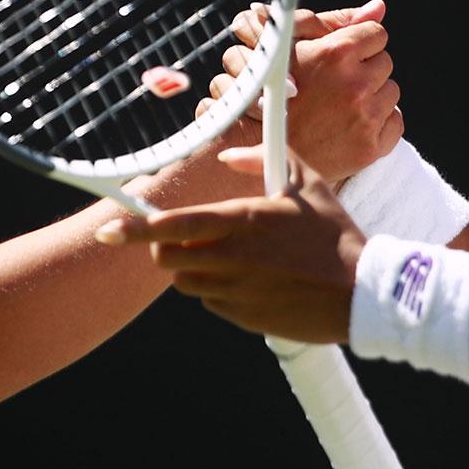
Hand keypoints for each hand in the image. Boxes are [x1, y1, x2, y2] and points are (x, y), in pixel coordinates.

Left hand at [99, 147, 362, 343]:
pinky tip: (248, 280)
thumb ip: (264, 158)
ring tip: (223, 255)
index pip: (172, 225)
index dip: (132, 229)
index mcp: (243, 222)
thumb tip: (229, 151)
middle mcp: (232, 259)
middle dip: (162, 247)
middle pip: (167, 258)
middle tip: (177, 237)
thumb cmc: (336, 234)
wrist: (363, 294)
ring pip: (185, 282)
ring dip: (191, 268)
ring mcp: (236, 292)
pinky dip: (216, 291)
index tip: (105, 231)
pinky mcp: (244, 318)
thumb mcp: (307, 184)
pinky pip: (211, 303)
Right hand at [202, 0, 401, 183]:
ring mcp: (365, 117)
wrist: (268, 156)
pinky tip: (354, 125)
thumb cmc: (276, 99)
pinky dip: (380, 123)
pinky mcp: (371, 146)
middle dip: (366, 70)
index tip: (347, 57)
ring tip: (344, 106)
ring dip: (373, 96)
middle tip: (340, 85)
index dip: (361, 43)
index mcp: (335, 53)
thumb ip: (339, 24)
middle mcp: (354, 84)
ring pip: (391, 91)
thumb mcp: (296, 50)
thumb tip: (380, 6)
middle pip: (385, 62)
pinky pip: (395, 121)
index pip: (375, 33)